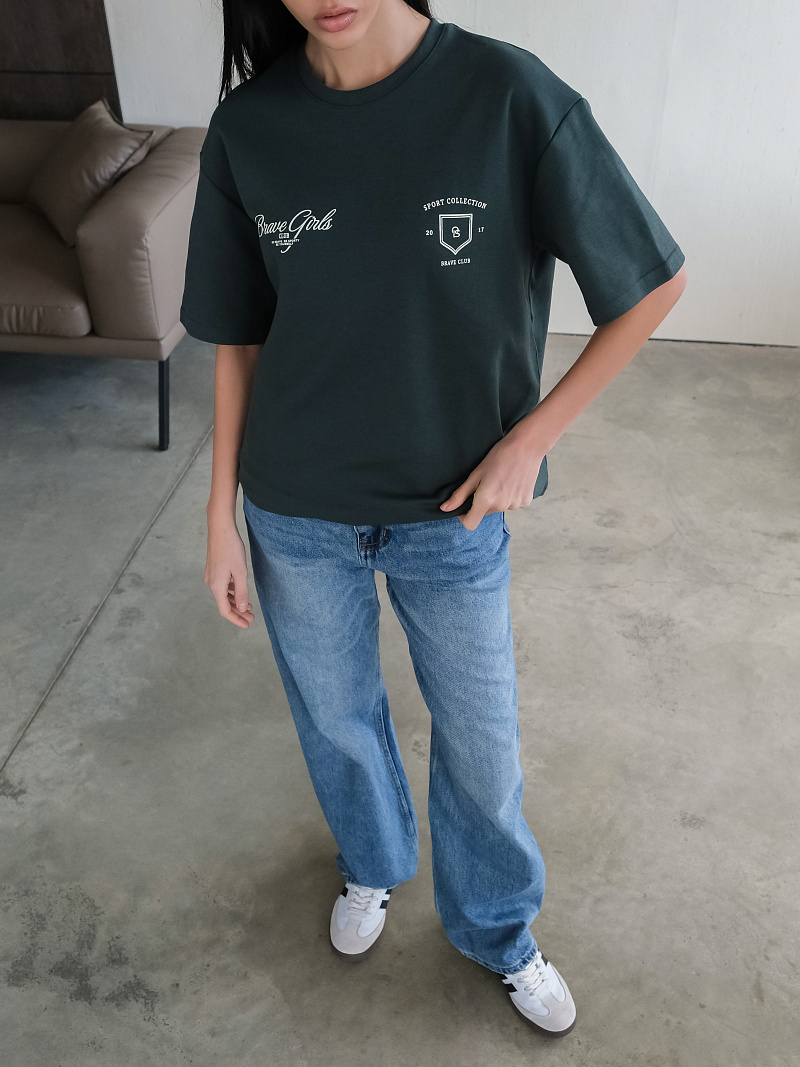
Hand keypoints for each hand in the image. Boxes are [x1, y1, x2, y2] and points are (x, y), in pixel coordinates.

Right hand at [205, 512, 254, 627]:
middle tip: (252, 616)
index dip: (236, 619)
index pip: (225, 610)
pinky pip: (222, 586)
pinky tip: (240, 590)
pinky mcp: (213, 570)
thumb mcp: (240, 572)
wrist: (220, 529)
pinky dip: (231, 592)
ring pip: (223, 595)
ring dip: (235, 601)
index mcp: (217, 586)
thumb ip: (241, 592)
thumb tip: (241, 608)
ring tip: (248, 605)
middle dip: (238, 611)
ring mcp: (211, 576)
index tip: (247, 624)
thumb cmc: (231, 549)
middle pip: (224, 604)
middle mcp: (211, 583)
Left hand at [439, 430, 546, 530]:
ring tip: (501, 479)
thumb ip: (460, 495)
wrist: (526, 447)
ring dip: (497, 498)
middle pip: (485, 513)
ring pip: (499, 507)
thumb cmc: (499, 456)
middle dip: (482, 502)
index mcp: (486, 500)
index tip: (465, 505)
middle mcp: (501, 506)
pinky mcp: (526, 501)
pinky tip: (512, 481)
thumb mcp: (475, 474)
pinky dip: (509, 496)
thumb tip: (445, 508)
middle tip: (486, 482)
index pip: (470, 524)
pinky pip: (512, 503)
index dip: (464, 517)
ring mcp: (515, 505)